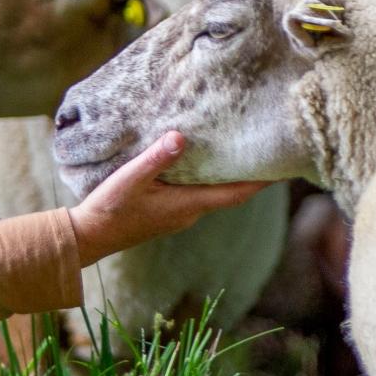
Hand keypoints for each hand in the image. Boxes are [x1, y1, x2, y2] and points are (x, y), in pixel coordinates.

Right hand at [66, 130, 270, 266]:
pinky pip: (200, 192)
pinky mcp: (168, 211)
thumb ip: (155, 159)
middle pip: (231, 192)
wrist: (90, 237)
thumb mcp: (130, 180)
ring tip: (244, 150)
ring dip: (232, 176)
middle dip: (252, 175)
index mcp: (188, 205)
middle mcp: (190, 212)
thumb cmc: (109, 210)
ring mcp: (180, 213)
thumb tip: (181, 138)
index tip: (286, 168)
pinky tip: (206, 162)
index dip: (263, 182)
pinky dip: (211, 178)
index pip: (236, 193)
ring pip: (215, 192)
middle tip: (270, 150)